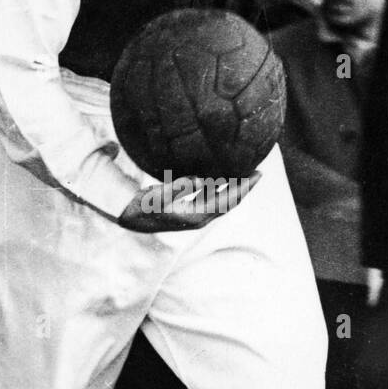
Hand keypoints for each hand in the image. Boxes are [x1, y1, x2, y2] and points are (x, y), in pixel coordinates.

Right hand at [117, 174, 260, 232]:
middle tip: (259, 170)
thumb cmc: (141, 208)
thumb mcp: (158, 197)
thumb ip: (179, 188)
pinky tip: (221, 173)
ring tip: (244, 169)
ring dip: (233, 185)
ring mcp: (194, 214)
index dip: (245, 188)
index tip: (258, 174)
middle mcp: (200, 217)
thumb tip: (200, 180)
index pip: (229, 201)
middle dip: (245, 187)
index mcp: (198, 216)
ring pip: (221, 198)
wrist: (128, 218)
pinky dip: (219, 185)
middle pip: (230, 201)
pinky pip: (210, 196)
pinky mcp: (188, 209)